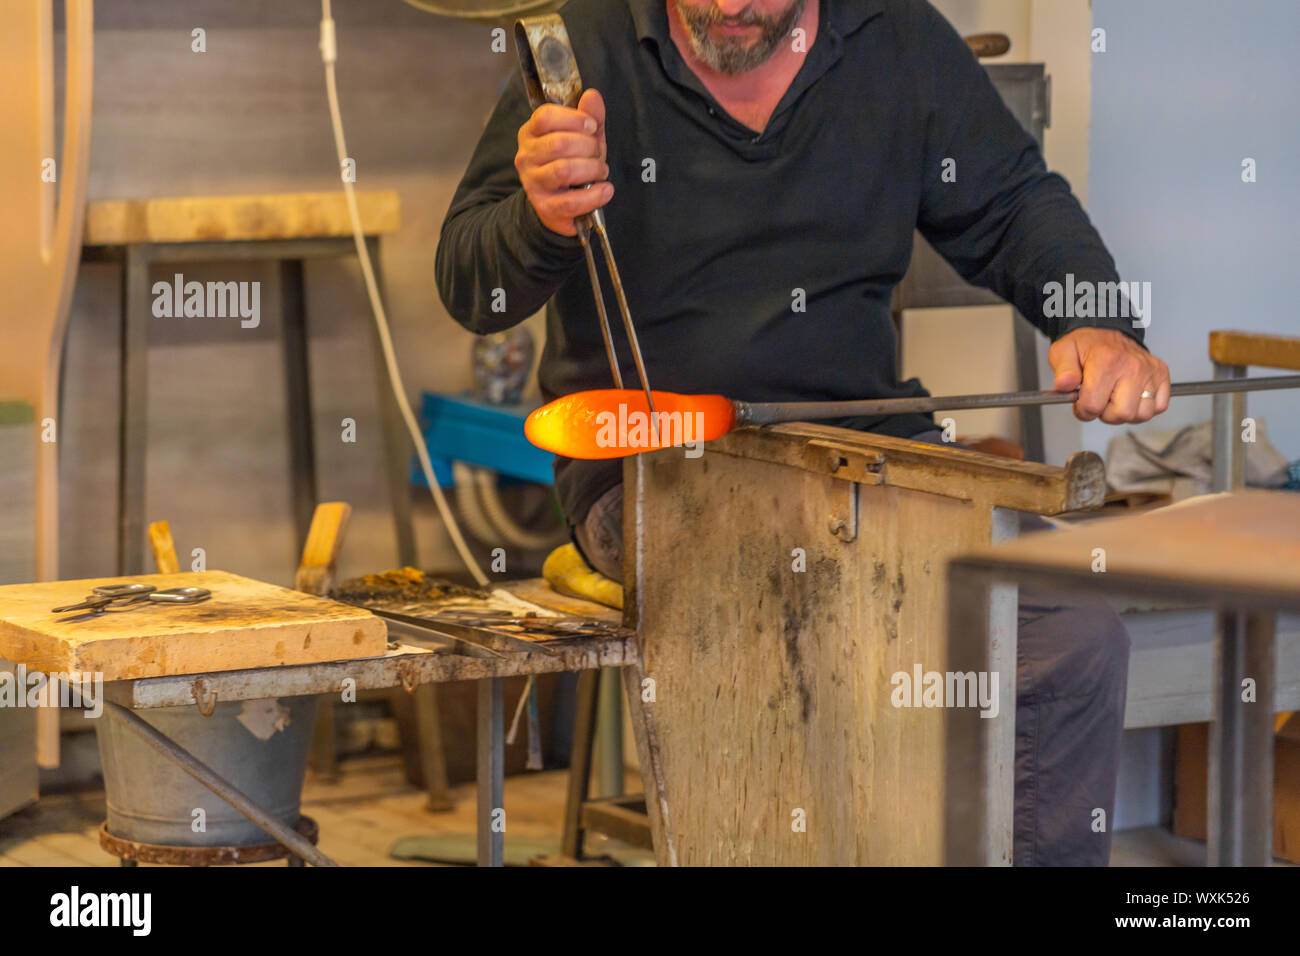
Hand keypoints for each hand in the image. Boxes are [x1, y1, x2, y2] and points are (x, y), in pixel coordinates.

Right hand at [515, 88, 611, 236]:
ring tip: (601, 171)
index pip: (545, 117)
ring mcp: (533, 183)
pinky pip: (571, 202)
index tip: (591, 126)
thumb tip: (591, 96)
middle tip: (598, 154)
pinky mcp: (545, 207)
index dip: (573, 119)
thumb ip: (589, 116)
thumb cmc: (571, 163)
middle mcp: (526, 156)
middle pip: (558, 143)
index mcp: (531, 133)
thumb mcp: (583, 137)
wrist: (559, 204)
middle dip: (588, 147)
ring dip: (592, 169)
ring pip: (564, 170)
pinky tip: (605, 190)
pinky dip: (594, 196)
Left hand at [1048, 327, 1170, 423]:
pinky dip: (1145, 407)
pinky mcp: (1161, 374)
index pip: (1093, 406)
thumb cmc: (1086, 345)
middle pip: (1122, 414)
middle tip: (1099, 400)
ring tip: (1115, 398)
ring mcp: (1150, 371)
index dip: (1082, 409)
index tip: (1081, 400)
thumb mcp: (1063, 353)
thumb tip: (1064, 385)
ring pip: (1142, 414)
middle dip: (1105, 414)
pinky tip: (1131, 397)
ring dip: (1125, 412)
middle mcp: (1132, 366)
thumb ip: (1062, 372)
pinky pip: (1159, 406)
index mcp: (1106, 362)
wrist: (1106, 331)